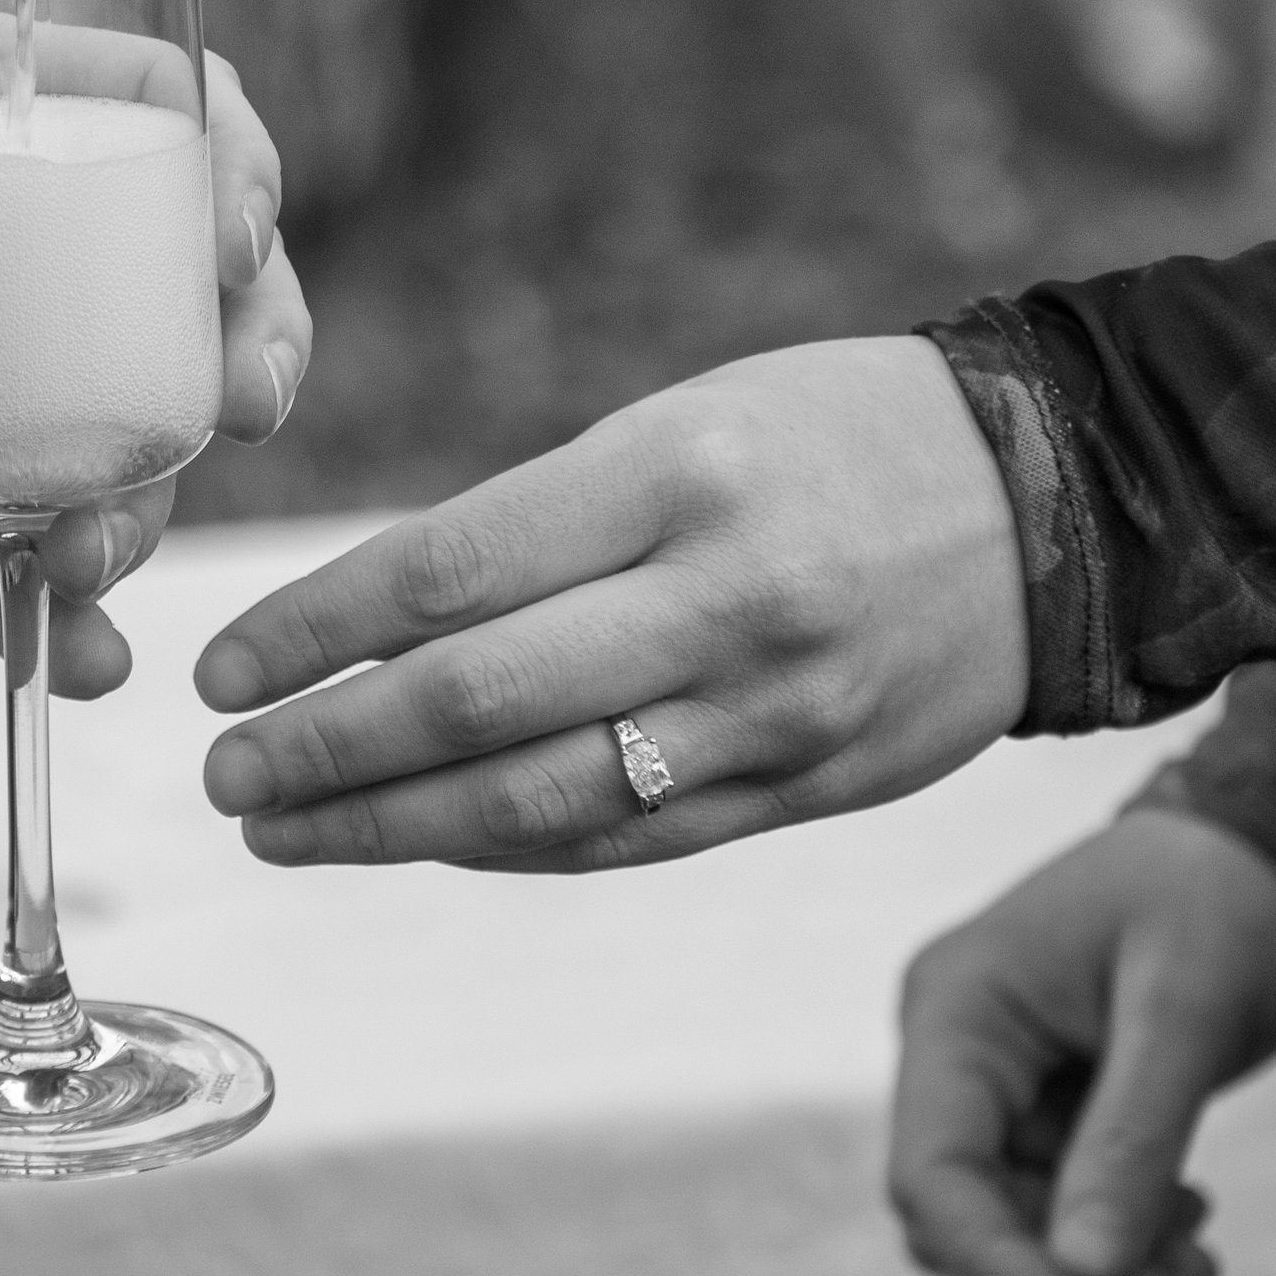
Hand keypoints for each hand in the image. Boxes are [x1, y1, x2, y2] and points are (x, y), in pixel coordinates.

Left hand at [0, 28, 311, 691]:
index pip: (135, 106)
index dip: (218, 158)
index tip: (231, 239)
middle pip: (164, 286)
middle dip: (236, 345)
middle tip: (243, 408)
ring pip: (107, 435)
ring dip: (141, 496)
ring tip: (99, 555)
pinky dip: (48, 616)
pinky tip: (81, 664)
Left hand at [194, 333, 1025, 866]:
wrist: (1054, 499)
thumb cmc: (828, 433)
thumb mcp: (681, 424)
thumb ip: (544, 528)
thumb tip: (375, 623)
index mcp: (673, 475)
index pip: (449, 570)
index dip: (315, 630)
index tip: (221, 669)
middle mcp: (721, 600)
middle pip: (476, 702)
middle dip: (324, 749)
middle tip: (226, 769)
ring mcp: (772, 711)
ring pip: (541, 800)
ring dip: (390, 827)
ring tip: (285, 827)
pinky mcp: (811, 789)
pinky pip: (629, 841)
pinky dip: (510, 851)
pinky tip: (424, 844)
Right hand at [890, 811, 1275, 1275]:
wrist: (1259, 855)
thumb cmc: (1214, 902)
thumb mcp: (1184, 1016)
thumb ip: (1129, 1142)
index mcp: (957, 1008)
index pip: (932, 1172)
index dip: (996, 1264)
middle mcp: (957, 1046)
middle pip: (963, 1212)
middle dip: (1059, 1269)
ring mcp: (997, 1077)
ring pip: (1013, 1221)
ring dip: (1098, 1262)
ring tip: (1197, 1255)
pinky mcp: (1045, 1101)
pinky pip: (1056, 1201)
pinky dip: (1118, 1233)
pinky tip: (1188, 1221)